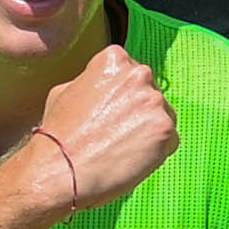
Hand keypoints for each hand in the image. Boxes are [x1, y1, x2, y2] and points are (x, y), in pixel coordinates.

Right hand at [27, 48, 179, 215]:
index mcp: (115, 58)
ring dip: (148, 133)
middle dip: (138, 113)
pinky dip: (156, 154)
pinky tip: (130, 160)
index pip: (131, 74)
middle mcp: (140, 74)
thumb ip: (93, 81)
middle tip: (117, 134)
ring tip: (121, 149)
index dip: (122, 97)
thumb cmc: (58, 134)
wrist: (59, 170)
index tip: (112, 112)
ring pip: (162, 118)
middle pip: (150, 94)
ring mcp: (155, 102)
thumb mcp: (65, 90)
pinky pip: (170, 141)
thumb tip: (104, 88)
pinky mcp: (165, 130)